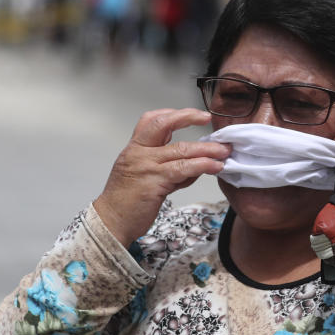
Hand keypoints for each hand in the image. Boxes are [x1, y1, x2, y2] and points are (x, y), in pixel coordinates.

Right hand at [92, 108, 230, 246]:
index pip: (151, 120)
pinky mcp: (155, 183)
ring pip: (180, 149)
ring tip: (223, 150)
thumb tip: (194, 161)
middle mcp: (138, 153)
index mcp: (134, 148)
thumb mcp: (141, 174)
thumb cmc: (126, 201)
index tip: (191, 114)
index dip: (172, 113)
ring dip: (206, 149)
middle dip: (188, 117)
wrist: (112, 221)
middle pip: (164, 124)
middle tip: (208, 118)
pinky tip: (215, 167)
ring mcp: (146, 167)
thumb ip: (165, 165)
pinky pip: (183, 169)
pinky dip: (202, 166)